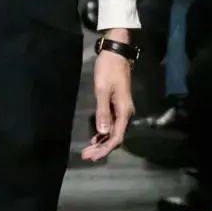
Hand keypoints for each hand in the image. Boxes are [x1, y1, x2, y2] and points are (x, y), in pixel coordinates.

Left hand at [82, 33, 134, 162]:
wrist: (116, 54)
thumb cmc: (108, 70)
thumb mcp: (102, 90)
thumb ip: (102, 112)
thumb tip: (102, 132)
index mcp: (124, 111)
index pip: (116, 137)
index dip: (105, 149)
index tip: (92, 156)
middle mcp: (126, 113)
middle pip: (115, 138)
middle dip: (101, 149)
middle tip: (86, 157)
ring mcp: (122, 110)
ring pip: (113, 132)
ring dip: (101, 143)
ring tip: (87, 151)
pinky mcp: (117, 106)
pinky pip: (112, 125)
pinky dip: (103, 134)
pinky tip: (94, 139)